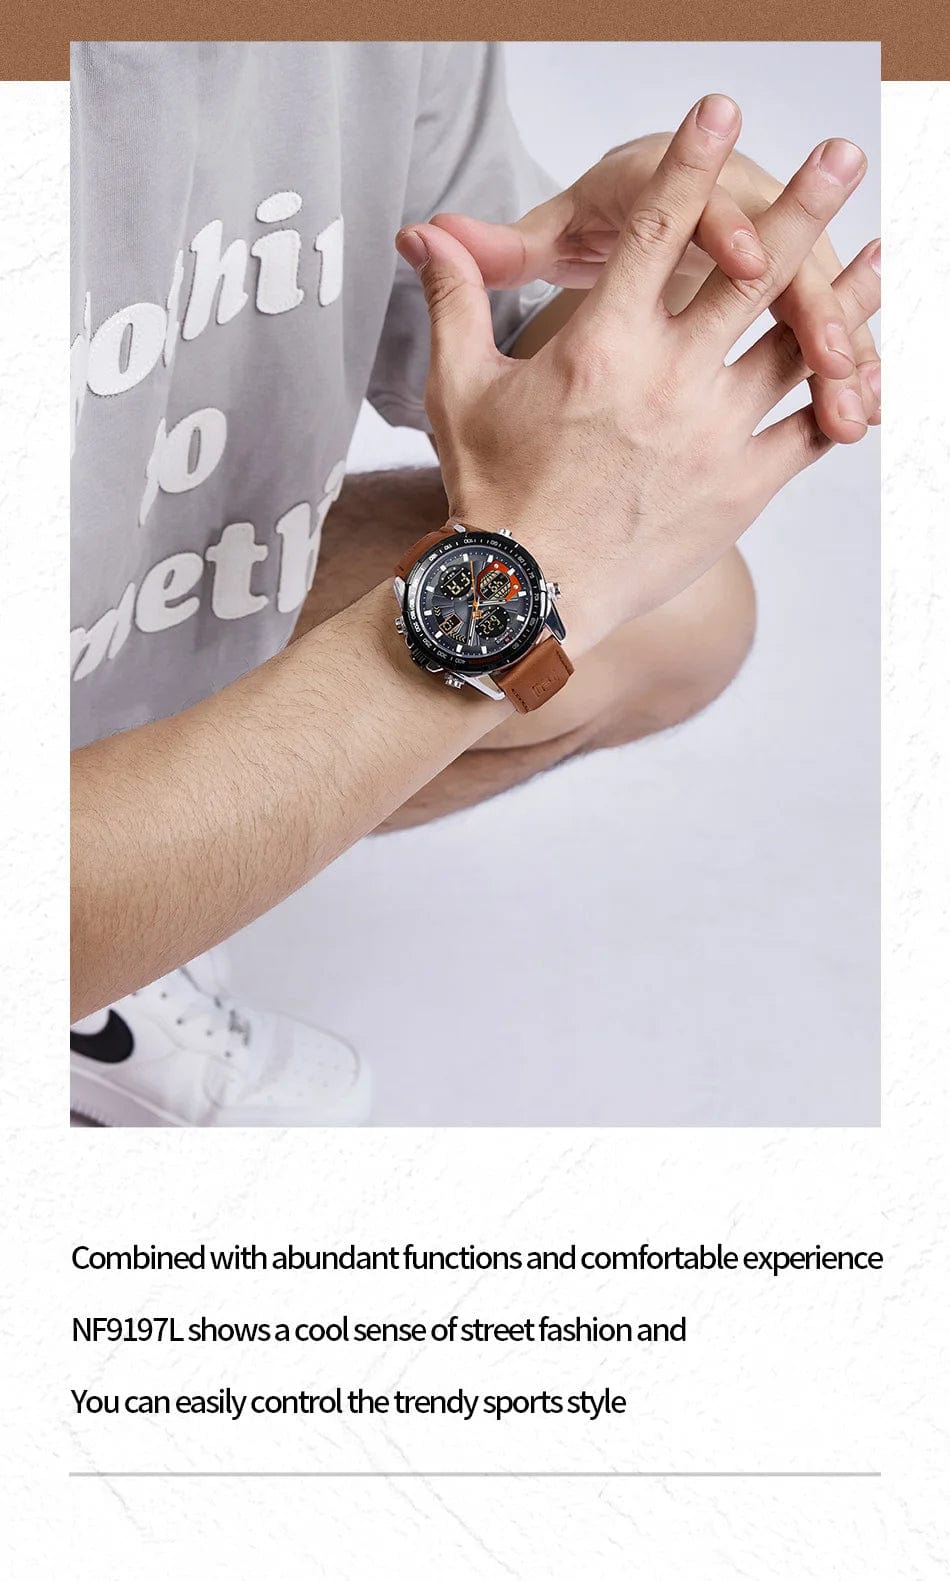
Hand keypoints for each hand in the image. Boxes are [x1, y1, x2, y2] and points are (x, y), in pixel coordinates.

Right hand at [395, 96, 879, 655]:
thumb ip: (456, 303)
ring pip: (794, 348)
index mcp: (600, 343)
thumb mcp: (458, 391)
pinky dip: (842, 397)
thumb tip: (423, 235)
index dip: (690, 163)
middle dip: (801, 207)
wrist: (526, 596)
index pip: (653, 232)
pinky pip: (806, 432)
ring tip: (881, 251)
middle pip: (750, 275)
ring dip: (843, 296)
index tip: (721, 110)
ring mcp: (712, 436)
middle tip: (840, 155)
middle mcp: (667, 380)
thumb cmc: (490, 493)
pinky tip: (869, 367)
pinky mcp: (739, 491)